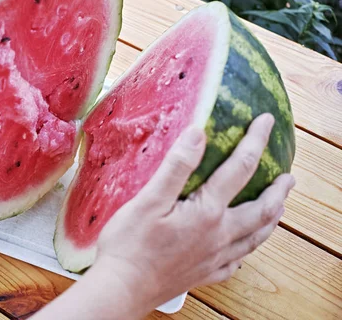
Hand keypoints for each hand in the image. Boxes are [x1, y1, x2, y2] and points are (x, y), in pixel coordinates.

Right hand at [92, 113, 294, 315]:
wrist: (122, 288)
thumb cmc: (130, 245)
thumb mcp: (149, 199)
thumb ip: (177, 166)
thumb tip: (198, 133)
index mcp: (207, 212)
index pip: (239, 168)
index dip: (254, 142)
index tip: (264, 122)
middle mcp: (219, 236)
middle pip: (261, 210)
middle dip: (278, 190)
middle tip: (289, 178)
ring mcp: (214, 258)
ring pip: (255, 238)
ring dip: (271, 219)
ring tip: (278, 208)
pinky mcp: (203, 274)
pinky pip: (235, 263)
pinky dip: (245, 250)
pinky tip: (241, 249)